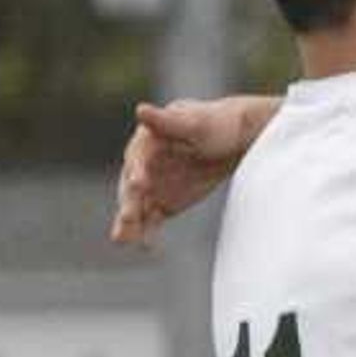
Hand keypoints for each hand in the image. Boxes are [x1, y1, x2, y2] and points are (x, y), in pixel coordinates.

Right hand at [113, 94, 277, 246]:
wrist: (233, 142)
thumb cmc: (215, 124)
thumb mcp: (196, 122)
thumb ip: (167, 121)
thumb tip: (140, 110)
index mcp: (147, 141)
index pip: (137, 157)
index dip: (137, 170)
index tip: (137, 184)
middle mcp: (144, 164)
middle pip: (132, 185)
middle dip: (129, 202)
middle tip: (128, 217)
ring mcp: (152, 185)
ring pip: (137, 206)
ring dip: (129, 222)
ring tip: (122, 240)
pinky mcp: (161, 202)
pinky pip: (150, 220)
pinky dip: (146, 233)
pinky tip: (145, 246)